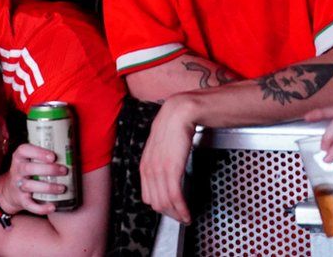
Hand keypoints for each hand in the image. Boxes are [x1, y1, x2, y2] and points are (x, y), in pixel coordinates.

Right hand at [0, 143, 66, 215]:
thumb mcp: (30, 160)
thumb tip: (72, 153)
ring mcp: (18, 185)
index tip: (53, 156)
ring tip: (62, 188)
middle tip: (64, 171)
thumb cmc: (28, 171)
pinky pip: (30, 205)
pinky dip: (41, 208)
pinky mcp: (21, 200)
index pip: (24, 150)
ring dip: (48, 188)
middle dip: (48, 169)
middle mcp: (17, 170)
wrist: (10, 190)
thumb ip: (44, 156)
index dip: (38, 152)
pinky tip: (53, 207)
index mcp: (20, 157)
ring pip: (30, 186)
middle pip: (29, 168)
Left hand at [140, 96, 196, 223]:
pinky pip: (175, 196)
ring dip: (177, 214)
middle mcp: (148, 170)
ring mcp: (159, 170)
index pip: (148, 196)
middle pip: (156, 203)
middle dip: (170, 214)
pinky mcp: (171, 169)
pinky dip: (182, 208)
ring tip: (186, 218)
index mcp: (144, 166)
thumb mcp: (160, 148)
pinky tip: (187, 213)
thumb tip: (165, 176)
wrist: (178, 114)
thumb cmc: (172, 129)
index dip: (161, 207)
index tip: (172, 210)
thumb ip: (159, 163)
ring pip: (165, 202)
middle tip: (181, 218)